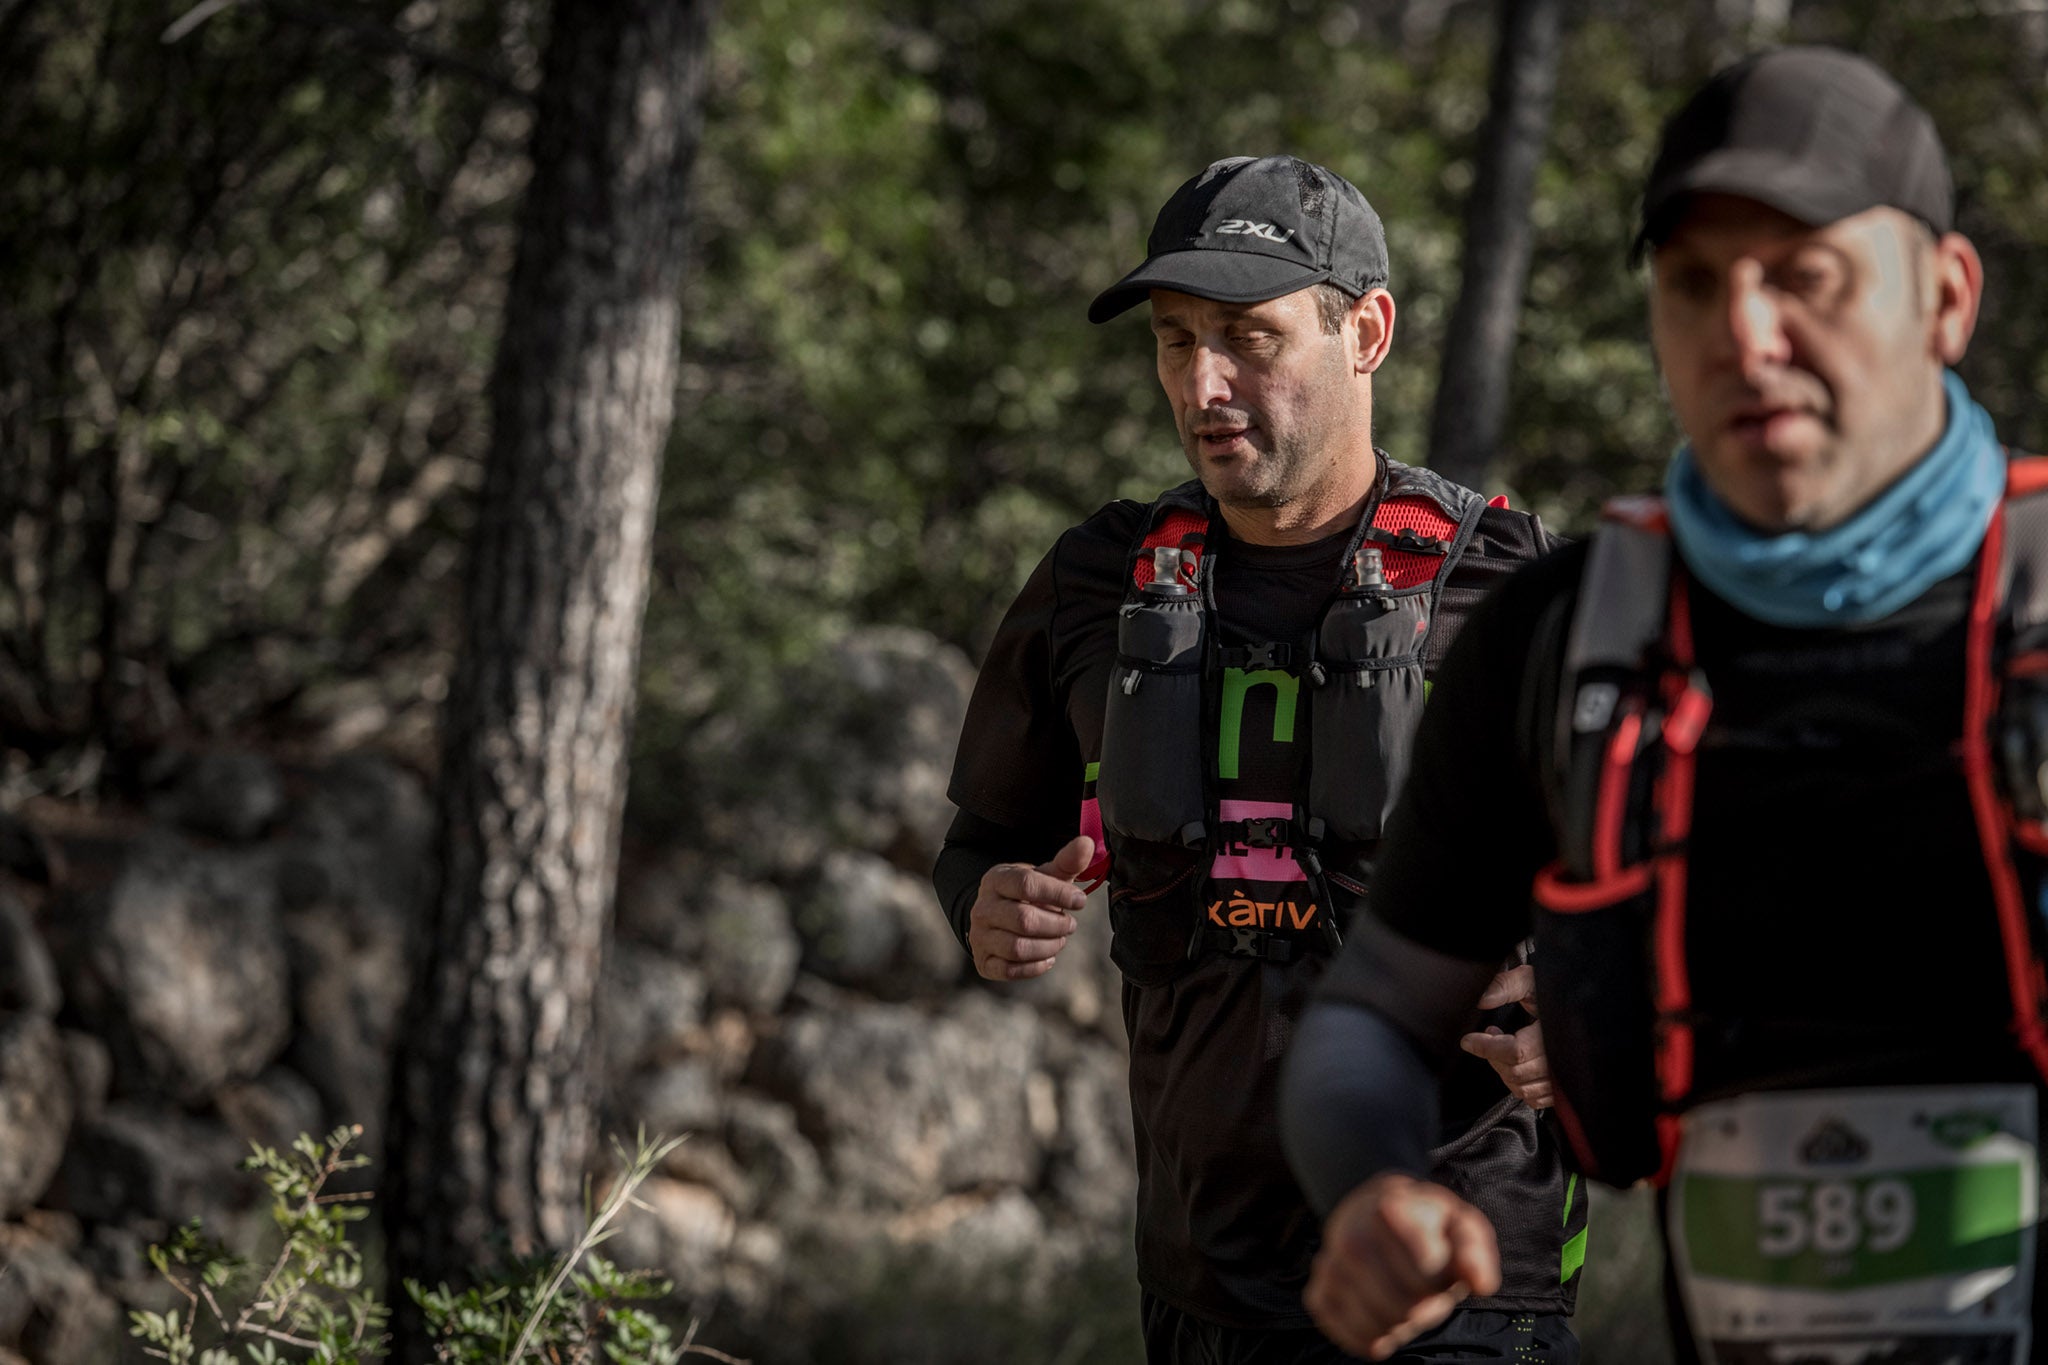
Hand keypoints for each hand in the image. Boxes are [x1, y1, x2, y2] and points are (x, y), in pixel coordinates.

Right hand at [967, 835, 1093, 980]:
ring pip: (1018, 948)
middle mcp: (982, 908)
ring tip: (1060, 940)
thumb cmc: (1029, 894)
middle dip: (1056, 925)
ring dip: (1049, 947)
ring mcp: (980, 936)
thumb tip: (1087, 843)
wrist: (997, 916)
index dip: (1059, 894)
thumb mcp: (1046, 875)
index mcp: (997, 879)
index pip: (1027, 884)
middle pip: (1024, 920)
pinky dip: (1035, 966)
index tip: (1080, 901)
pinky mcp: (984, 961)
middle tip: (1070, 924)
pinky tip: (1047, 957)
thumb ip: (1067, 861)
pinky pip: (1010, 970)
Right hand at [1305, 1173, 1500, 1359]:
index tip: (1438, 1265)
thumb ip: (1474, 1250)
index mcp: (1386, 1207)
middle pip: (1403, 1306)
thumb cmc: (1426, 1225)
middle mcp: (1348, 1233)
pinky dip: (1375, 1338)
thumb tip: (1481, 1284)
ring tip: (1404, 1302)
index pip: (1425, 1272)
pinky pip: (1352, 1338)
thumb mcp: (1458, 1224)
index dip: (1442, 1281)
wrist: (1373, 1213)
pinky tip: (1383, 1317)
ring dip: (1401, 1326)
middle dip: (1425, 1308)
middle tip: (1425, 1291)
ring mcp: (1328, 1265)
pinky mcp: (1318, 1295)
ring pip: (1376, 1326)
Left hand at [1458, 964, 1551, 1109]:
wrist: (1581, 1004)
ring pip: (1523, 1089)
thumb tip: (1482, 1000)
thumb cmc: (1556, 992)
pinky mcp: (1563, 1088)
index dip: (1487, 1047)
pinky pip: (1536, 1099)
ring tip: (1503, 1050)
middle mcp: (1562, 1059)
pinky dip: (1519, 1087)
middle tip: (1489, 1038)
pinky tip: (1516, 1066)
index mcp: (1556, 1032)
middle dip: (1494, 1057)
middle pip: (1516, 1072)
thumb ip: (1505, 986)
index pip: (1515, 1051)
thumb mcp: (1531, 980)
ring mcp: (1565, 1077)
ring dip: (1505, 1072)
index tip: (1468, 1040)